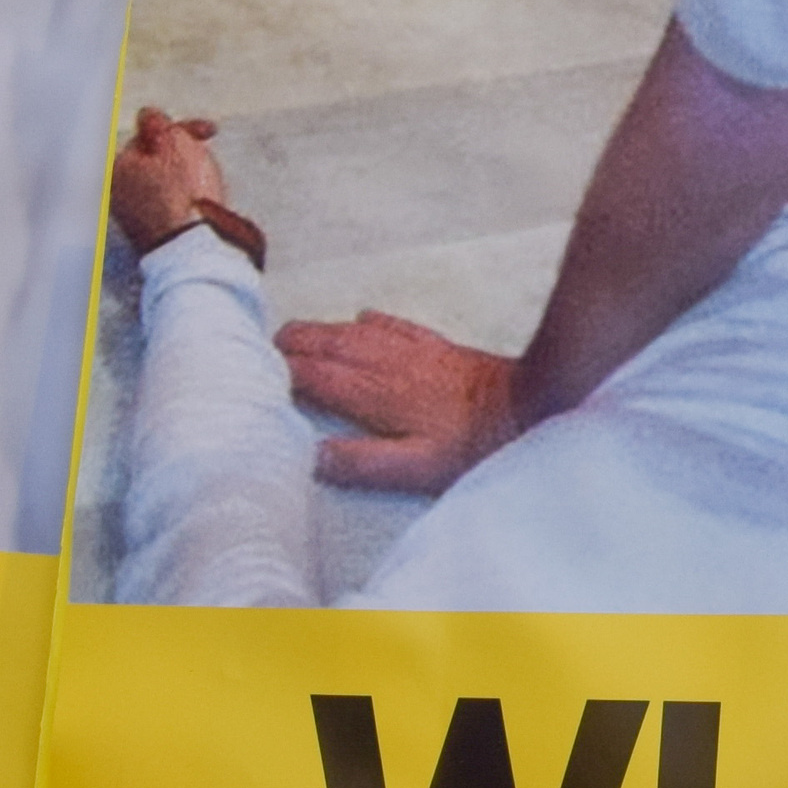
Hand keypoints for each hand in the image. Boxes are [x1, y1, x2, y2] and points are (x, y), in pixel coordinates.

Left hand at [108, 107, 227, 253]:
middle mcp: (115, 193)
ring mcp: (131, 217)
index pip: (147, 134)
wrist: (194, 247)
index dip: (180, 128)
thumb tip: (148, 116)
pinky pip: (168, 205)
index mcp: (115, 167)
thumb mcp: (174, 140)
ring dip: (185, 176)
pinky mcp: (150, 235)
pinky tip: (202, 204)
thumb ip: (158, 122)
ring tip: (207, 183)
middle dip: (182, 153)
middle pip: (153, 159)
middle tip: (207, 157)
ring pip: (162, 182)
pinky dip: (185, 199)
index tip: (206, 131)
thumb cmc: (183, 193)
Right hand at [280, 311, 522, 493]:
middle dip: (295, 345)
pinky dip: (370, 322)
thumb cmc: (475, 444)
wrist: (530, 404)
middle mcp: (388, 365)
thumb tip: (314, 455)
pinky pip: (393, 326)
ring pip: (355, 332)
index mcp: (376, 395)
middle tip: (264, 348)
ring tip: (296, 334)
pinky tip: (362, 318)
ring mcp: (414, 352)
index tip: (256, 374)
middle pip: (329, 346)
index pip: (316, 377)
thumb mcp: (419, 468)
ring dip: (322, 331)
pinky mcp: (438, 347)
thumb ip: (365, 462)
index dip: (284, 374)